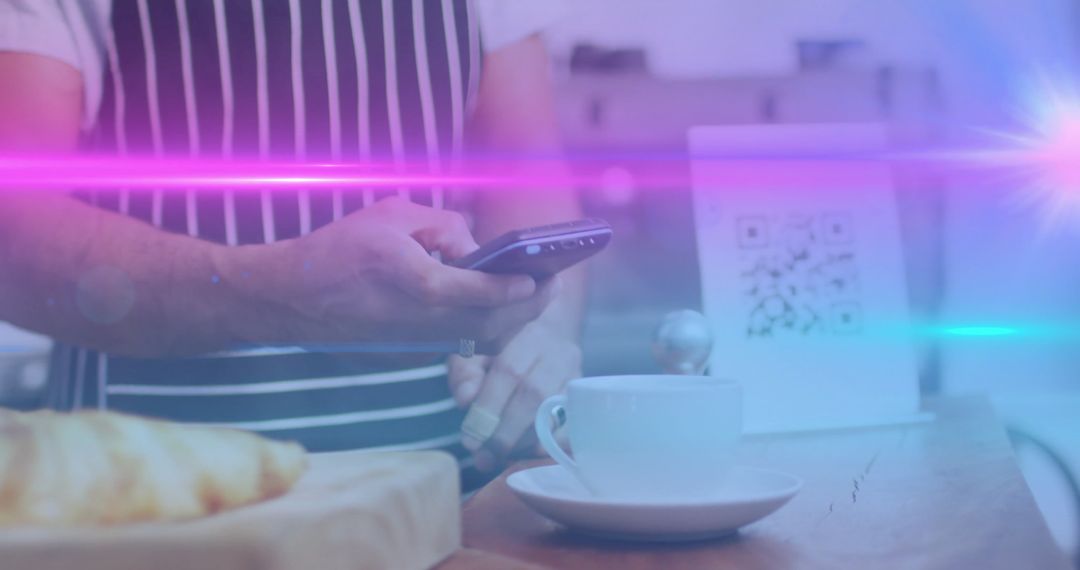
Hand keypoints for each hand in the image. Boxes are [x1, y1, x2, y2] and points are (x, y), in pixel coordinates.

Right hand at [218, 197, 553, 351]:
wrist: (291, 297)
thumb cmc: (340, 249)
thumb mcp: (394, 214)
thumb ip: (445, 226)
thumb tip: (474, 249)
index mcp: (423, 284)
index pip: (488, 292)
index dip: (522, 288)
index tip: (544, 277)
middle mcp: (425, 323)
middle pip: (494, 324)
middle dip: (528, 308)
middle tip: (550, 287)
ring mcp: (416, 345)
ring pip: (479, 340)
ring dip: (509, 321)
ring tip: (530, 297)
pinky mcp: (407, 355)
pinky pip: (456, 343)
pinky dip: (481, 329)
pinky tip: (490, 308)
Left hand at [448, 318, 581, 470]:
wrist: (551, 328)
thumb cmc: (506, 340)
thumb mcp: (476, 346)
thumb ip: (465, 372)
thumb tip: (466, 401)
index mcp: (529, 336)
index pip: (509, 373)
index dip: (489, 409)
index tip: (470, 440)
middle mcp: (559, 354)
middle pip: (535, 397)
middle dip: (506, 434)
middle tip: (485, 458)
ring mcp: (577, 376)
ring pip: (556, 415)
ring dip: (526, 443)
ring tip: (503, 458)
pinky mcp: (586, 398)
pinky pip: (574, 427)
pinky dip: (552, 445)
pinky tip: (530, 453)